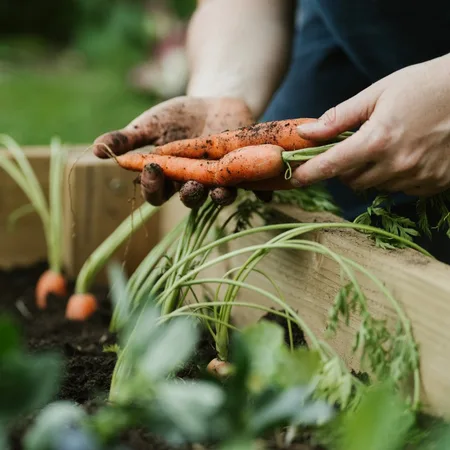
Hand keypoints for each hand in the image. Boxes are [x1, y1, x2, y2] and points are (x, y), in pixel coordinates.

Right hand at [93, 96, 256, 206]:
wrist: (216, 103)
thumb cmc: (179, 116)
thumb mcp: (152, 123)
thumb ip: (127, 138)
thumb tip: (94, 149)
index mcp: (168, 178)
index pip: (155, 192)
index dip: (152, 185)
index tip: (150, 168)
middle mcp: (193, 184)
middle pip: (189, 199)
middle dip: (188, 193)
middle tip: (189, 183)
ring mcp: (220, 181)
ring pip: (218, 196)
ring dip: (220, 196)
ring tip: (220, 190)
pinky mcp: (244, 173)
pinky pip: (253, 186)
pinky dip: (260, 190)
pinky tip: (266, 190)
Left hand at [292, 54, 449, 196]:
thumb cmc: (425, 85)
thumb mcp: (379, 93)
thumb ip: (340, 117)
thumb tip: (307, 133)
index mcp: (378, 139)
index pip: (332, 165)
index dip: (308, 174)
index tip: (294, 179)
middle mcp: (396, 164)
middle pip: (350, 181)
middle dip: (343, 167)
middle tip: (353, 147)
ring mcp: (417, 177)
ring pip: (374, 186)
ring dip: (369, 172)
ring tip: (385, 146)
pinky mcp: (433, 184)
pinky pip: (400, 189)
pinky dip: (394, 176)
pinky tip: (406, 155)